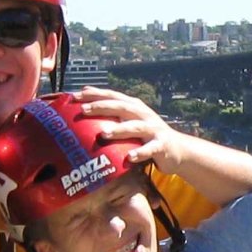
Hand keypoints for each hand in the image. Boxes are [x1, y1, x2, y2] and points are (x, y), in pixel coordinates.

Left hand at [73, 86, 188, 174]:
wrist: (177, 150)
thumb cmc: (146, 136)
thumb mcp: (130, 121)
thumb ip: (112, 112)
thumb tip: (85, 99)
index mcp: (134, 107)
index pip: (112, 96)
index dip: (95, 94)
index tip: (74, 95)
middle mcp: (143, 114)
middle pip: (121, 107)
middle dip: (102, 107)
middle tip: (83, 110)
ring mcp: (153, 129)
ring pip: (135, 127)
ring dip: (119, 130)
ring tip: (104, 134)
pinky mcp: (161, 145)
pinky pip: (150, 149)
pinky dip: (140, 152)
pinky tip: (129, 157)